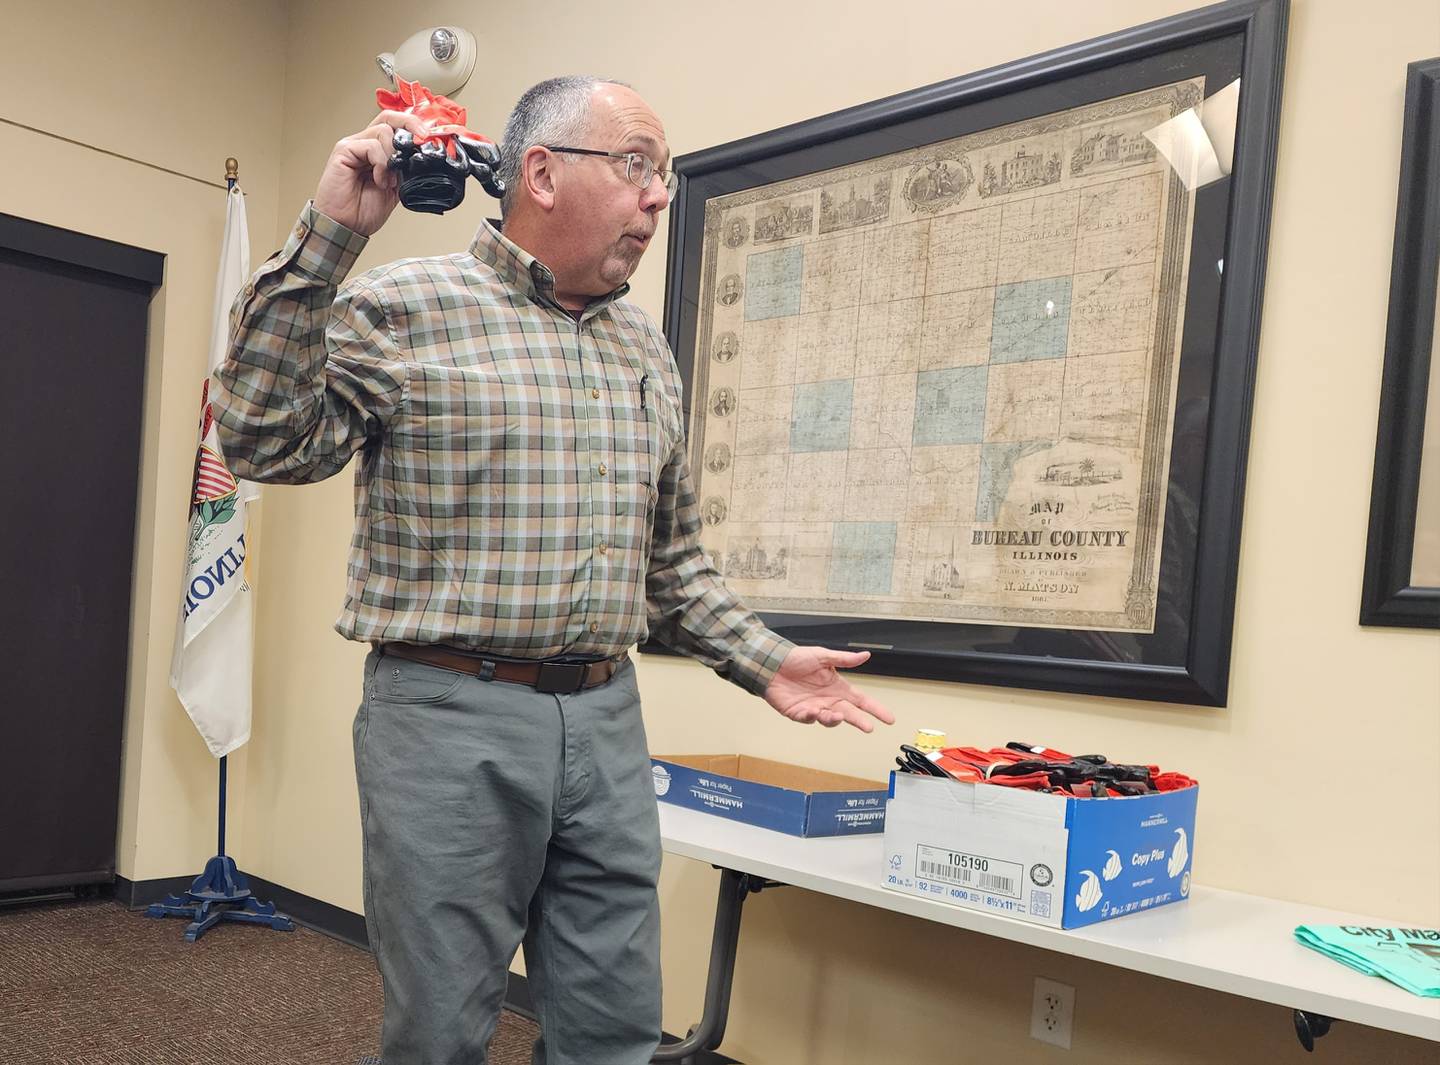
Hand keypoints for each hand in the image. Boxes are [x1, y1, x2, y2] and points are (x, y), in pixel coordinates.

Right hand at [313, 111, 428, 235]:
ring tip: (389, 180)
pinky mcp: (344, 151)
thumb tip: (424, 159)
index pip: (395, 125)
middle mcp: (365, 144)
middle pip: (388, 118)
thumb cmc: (363, 209)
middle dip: (410, 125)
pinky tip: (379, 181)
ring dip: (393, 157)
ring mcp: (354, 145)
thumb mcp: (396, 189)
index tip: (429, 137)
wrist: (345, 225)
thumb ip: (405, 170)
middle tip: (422, 138)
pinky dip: (381, 163)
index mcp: (378, 151)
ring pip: (383, 131)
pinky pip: (370, 145)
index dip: (413, 126)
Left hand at [763, 647, 894, 732]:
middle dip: (860, 721)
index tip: (889, 718)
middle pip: (849, 714)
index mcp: (838, 687)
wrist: (772, 663)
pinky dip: (812, 717)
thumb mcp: (823, 656)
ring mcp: (814, 708)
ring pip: (829, 719)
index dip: (875, 709)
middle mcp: (829, 700)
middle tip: (868, 727)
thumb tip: (866, 655)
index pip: (861, 700)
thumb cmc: (796, 659)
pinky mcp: (798, 713)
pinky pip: (808, 719)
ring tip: (836, 715)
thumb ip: (844, 659)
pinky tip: (813, 712)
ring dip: (834, 719)